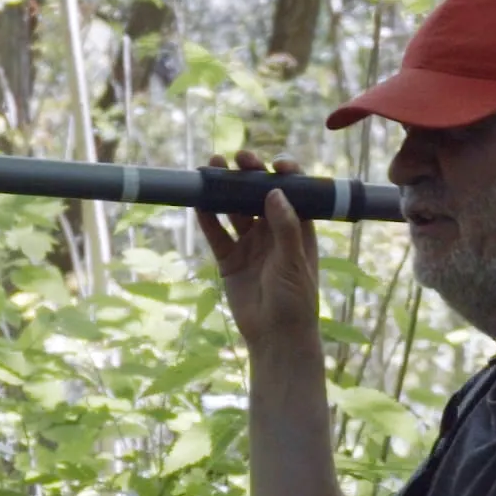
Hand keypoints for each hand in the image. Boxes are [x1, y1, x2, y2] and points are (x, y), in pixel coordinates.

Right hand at [195, 149, 323, 369]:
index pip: (293, 193)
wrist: (275, 337)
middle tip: (238, 158)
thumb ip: (285, 227)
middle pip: (259, 195)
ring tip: (211, 168)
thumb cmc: (295, 299)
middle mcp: (273, 232)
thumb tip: (275, 191)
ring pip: (234, 209)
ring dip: (224, 190)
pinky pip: (216, 233)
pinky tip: (198, 201)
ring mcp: (249, 244)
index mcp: (297, 229)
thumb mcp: (293, 261)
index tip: (275, 164)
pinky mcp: (229, 259)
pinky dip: (207, 217)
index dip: (285, 175)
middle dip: (249, 175)